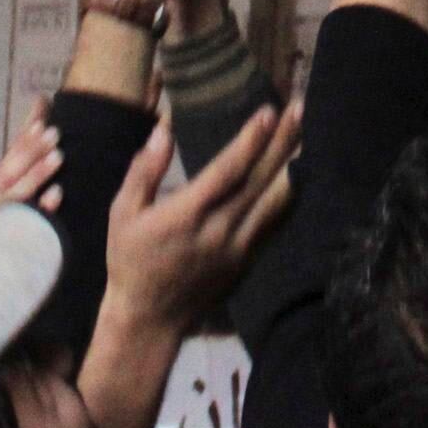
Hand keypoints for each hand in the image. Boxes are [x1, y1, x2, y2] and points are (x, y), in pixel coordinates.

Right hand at [0, 105, 62, 255]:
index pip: (3, 165)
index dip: (22, 138)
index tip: (42, 111)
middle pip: (5, 173)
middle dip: (29, 148)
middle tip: (53, 128)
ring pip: (12, 194)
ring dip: (35, 172)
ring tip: (58, 154)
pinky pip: (18, 225)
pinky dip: (37, 210)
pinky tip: (56, 196)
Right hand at [102, 103, 305, 333]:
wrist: (151, 318)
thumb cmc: (130, 260)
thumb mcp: (122, 214)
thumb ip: (144, 171)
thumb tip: (163, 130)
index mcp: (187, 215)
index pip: (228, 170)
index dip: (251, 140)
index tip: (268, 111)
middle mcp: (220, 229)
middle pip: (260, 180)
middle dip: (282, 142)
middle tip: (299, 109)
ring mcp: (239, 247)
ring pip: (275, 201)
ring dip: (292, 166)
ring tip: (305, 135)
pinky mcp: (248, 260)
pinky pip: (274, 224)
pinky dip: (289, 197)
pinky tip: (297, 175)